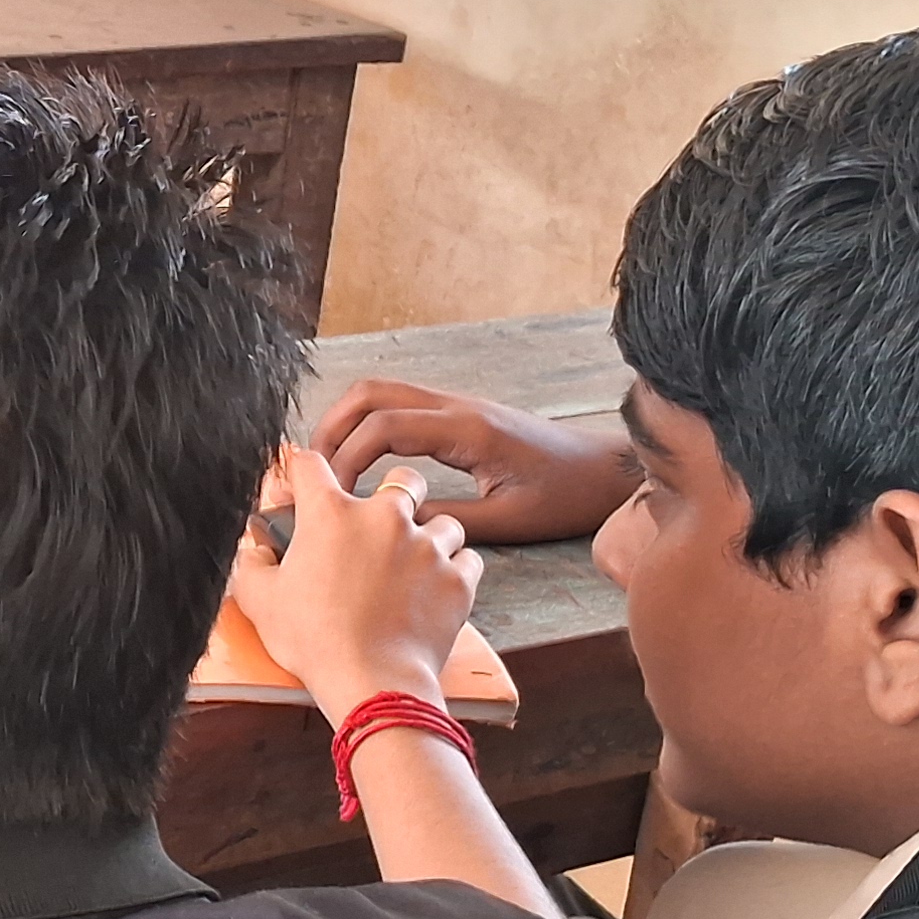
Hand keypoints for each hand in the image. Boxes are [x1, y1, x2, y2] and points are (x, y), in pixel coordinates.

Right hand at [230, 447, 479, 709]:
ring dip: (431, 536)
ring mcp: (427, 546)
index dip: (302, 471)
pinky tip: (437, 587)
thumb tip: (257, 549)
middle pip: (403, 478)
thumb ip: (252, 563)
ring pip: (444, 521)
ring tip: (415, 562)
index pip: (310, 463)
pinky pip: (468, 559)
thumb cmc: (314, 641)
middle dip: (396, 492)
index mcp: (330, 514)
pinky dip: (455, 570)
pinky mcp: (458, 579)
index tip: (303, 489)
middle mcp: (384, 517)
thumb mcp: (260, 601)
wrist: (372, 682)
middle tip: (382, 523)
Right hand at [314, 378, 636, 545]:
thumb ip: (447, 522)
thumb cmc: (566, 497)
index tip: (331, 495)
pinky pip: (399, 405)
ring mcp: (457, 405)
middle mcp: (456, 407)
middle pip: (370, 393)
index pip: (383, 427)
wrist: (605, 473)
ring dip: (346, 422)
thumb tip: (391, 526)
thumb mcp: (508, 520)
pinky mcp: (459, 414)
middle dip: (331, 429)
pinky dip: (368, 426)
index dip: (346, 457)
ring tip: (329, 468)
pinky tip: (363, 464)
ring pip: (381, 392)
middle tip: (312, 473)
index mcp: (466, 430)